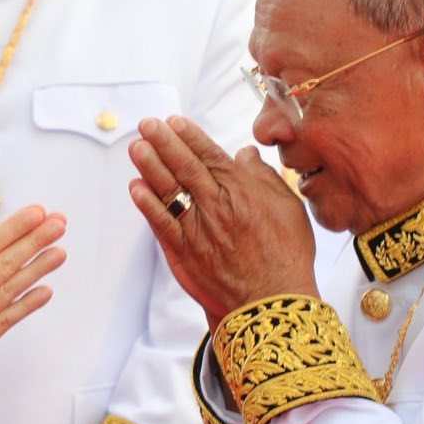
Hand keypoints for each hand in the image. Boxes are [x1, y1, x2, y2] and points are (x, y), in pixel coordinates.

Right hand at [0, 203, 65, 405]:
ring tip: (61, 251)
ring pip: (12, 291)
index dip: (15, 227)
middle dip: (36, 240)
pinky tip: (44, 291)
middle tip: (60, 223)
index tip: (37, 212)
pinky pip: (6, 322)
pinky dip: (27, 305)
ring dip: (39, 269)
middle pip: (6, 264)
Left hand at [127, 116, 318, 323]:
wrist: (272, 302)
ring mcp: (199, 229)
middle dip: (163, 142)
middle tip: (146, 124)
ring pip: (169, 191)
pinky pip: (162, 223)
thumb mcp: (288, 207)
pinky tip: (135, 188)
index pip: (209, 155)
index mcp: (242, 190)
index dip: (188, 135)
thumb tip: (245, 153)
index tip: (172, 120)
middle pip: (185, 166)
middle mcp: (218, 205)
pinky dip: (147, 205)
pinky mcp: (186, 253)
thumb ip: (264, 177)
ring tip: (136, 147)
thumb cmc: (286, 256)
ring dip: (150, 167)